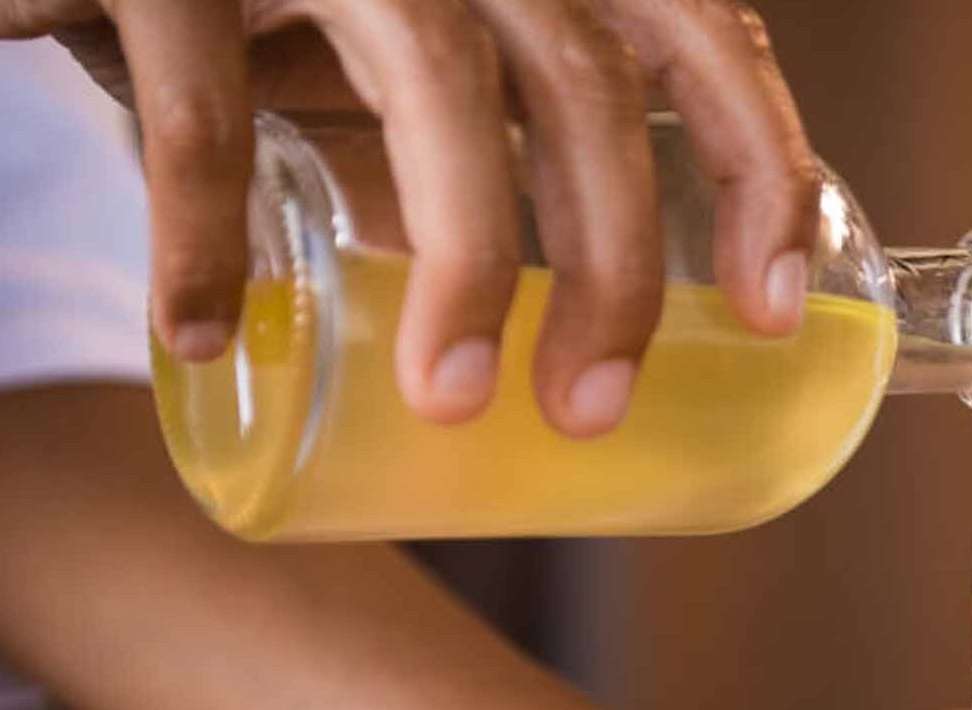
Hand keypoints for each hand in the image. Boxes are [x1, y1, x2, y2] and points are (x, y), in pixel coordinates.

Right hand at [0, 0, 816, 432]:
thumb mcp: (405, 41)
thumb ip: (481, 136)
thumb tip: (563, 331)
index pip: (698, 32)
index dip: (758, 164)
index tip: (773, 309)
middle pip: (584, 84)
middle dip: (613, 265)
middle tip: (592, 409)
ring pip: (440, 87)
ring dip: (466, 264)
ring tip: (452, 402)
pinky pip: (207, 110)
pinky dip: (202, 235)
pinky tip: (199, 334)